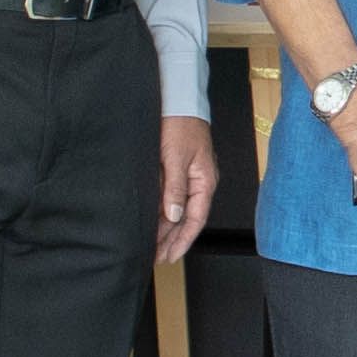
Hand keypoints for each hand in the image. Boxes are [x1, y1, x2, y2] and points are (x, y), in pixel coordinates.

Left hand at [155, 113, 217, 264]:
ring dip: (165, 228)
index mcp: (204, 181)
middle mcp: (198, 182)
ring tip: (151, 245)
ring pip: (176, 209)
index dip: (182, 240)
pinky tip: (152, 221)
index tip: (169, 256)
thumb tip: (173, 216)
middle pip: (186, 218)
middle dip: (172, 239)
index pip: (195, 219)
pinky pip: (170, 196)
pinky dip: (161, 211)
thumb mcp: (176, 157)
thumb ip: (174, 188)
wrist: (177, 98)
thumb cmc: (180, 123)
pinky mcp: (175, 169)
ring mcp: (188, 176)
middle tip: (156, 257)